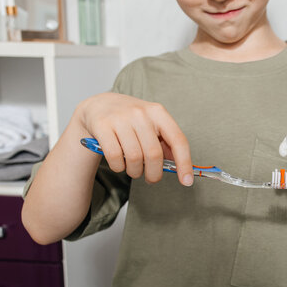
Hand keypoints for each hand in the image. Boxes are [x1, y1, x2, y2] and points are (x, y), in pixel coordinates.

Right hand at [75, 92, 192, 185]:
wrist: (100, 105)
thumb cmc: (131, 120)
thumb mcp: (152, 124)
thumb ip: (166, 143)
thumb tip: (178, 166)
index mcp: (158, 113)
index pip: (178, 140)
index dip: (185, 163)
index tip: (187, 181)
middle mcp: (140, 113)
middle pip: (154, 154)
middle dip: (154, 174)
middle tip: (151, 178)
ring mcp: (120, 118)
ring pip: (135, 158)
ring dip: (135, 172)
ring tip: (134, 169)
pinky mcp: (102, 126)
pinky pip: (115, 158)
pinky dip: (119, 168)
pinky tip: (120, 164)